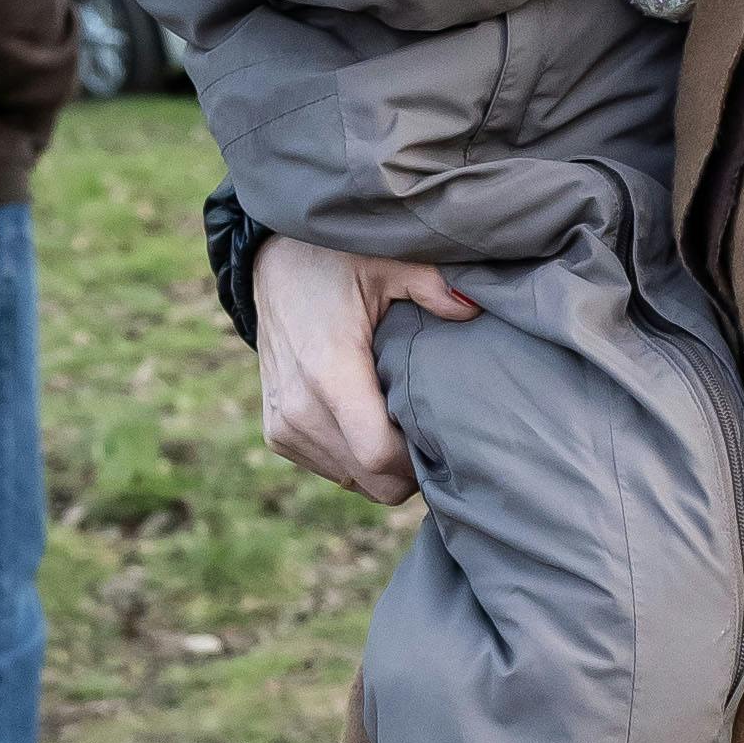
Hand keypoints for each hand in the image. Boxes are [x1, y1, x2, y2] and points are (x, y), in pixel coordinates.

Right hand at [252, 233, 474, 497]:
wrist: (271, 263)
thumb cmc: (335, 261)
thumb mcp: (386, 262)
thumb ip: (431, 285)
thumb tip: (472, 307)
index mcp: (329, 375)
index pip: (381, 459)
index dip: (419, 460)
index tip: (443, 436)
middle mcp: (299, 410)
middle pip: (373, 482)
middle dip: (409, 470)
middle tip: (432, 432)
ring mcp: (283, 426)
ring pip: (354, 480)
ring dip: (382, 464)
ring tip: (399, 419)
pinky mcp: (276, 433)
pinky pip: (331, 469)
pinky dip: (356, 457)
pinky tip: (370, 419)